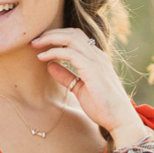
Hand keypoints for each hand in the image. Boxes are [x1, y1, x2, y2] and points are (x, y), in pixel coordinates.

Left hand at [30, 27, 145, 144]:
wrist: (120, 119)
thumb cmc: (102, 106)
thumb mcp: (79, 88)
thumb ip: (66, 76)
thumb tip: (50, 66)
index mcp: (95, 58)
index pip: (76, 37)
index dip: (58, 36)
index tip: (40, 43)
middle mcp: (97, 55)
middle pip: (72, 33)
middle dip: (51, 33)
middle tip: (34, 40)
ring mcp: (96, 61)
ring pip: (71, 38)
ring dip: (50, 39)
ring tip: (35, 45)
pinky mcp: (93, 69)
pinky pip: (70, 53)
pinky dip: (54, 52)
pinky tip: (42, 58)